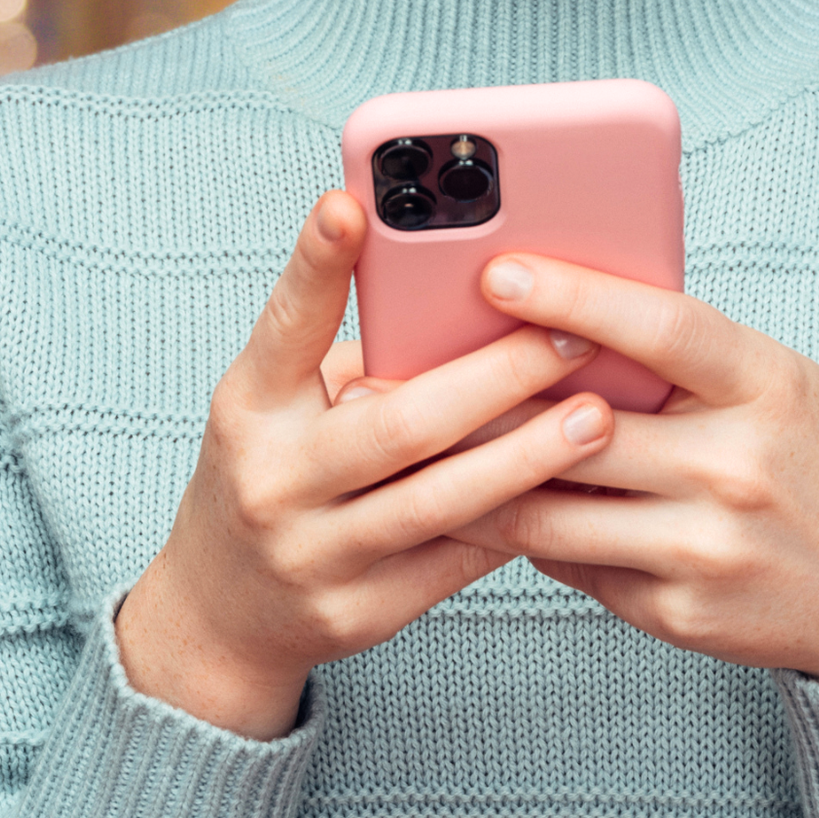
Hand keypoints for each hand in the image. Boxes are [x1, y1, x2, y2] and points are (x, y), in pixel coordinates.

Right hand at [116, 194, 616, 737]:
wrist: (222, 611)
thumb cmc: (275, 466)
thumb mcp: (279, 400)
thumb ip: (355, 351)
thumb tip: (466, 289)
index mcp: (250, 406)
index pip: (286, 324)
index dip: (315, 264)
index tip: (350, 204)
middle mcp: (275, 479)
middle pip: (398, 423)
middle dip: (496, 376)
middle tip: (572, 333)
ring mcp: (314, 555)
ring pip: (440, 500)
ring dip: (527, 454)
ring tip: (596, 415)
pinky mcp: (359, 614)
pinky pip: (454, 560)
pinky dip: (517, 519)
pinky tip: (573, 488)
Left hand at [445, 255, 818, 686]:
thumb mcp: (779, 382)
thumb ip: (691, 354)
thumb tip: (568, 316)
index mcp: (766, 386)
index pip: (659, 328)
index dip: (573, 294)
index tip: (496, 271)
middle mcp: (736, 468)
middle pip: (583, 425)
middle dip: (491, 398)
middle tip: (422, 366)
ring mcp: (704, 547)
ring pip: (554, 506)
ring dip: (486, 475)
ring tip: (431, 442)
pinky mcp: (677, 612)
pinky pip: (572, 564)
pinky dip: (530, 532)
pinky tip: (497, 505)